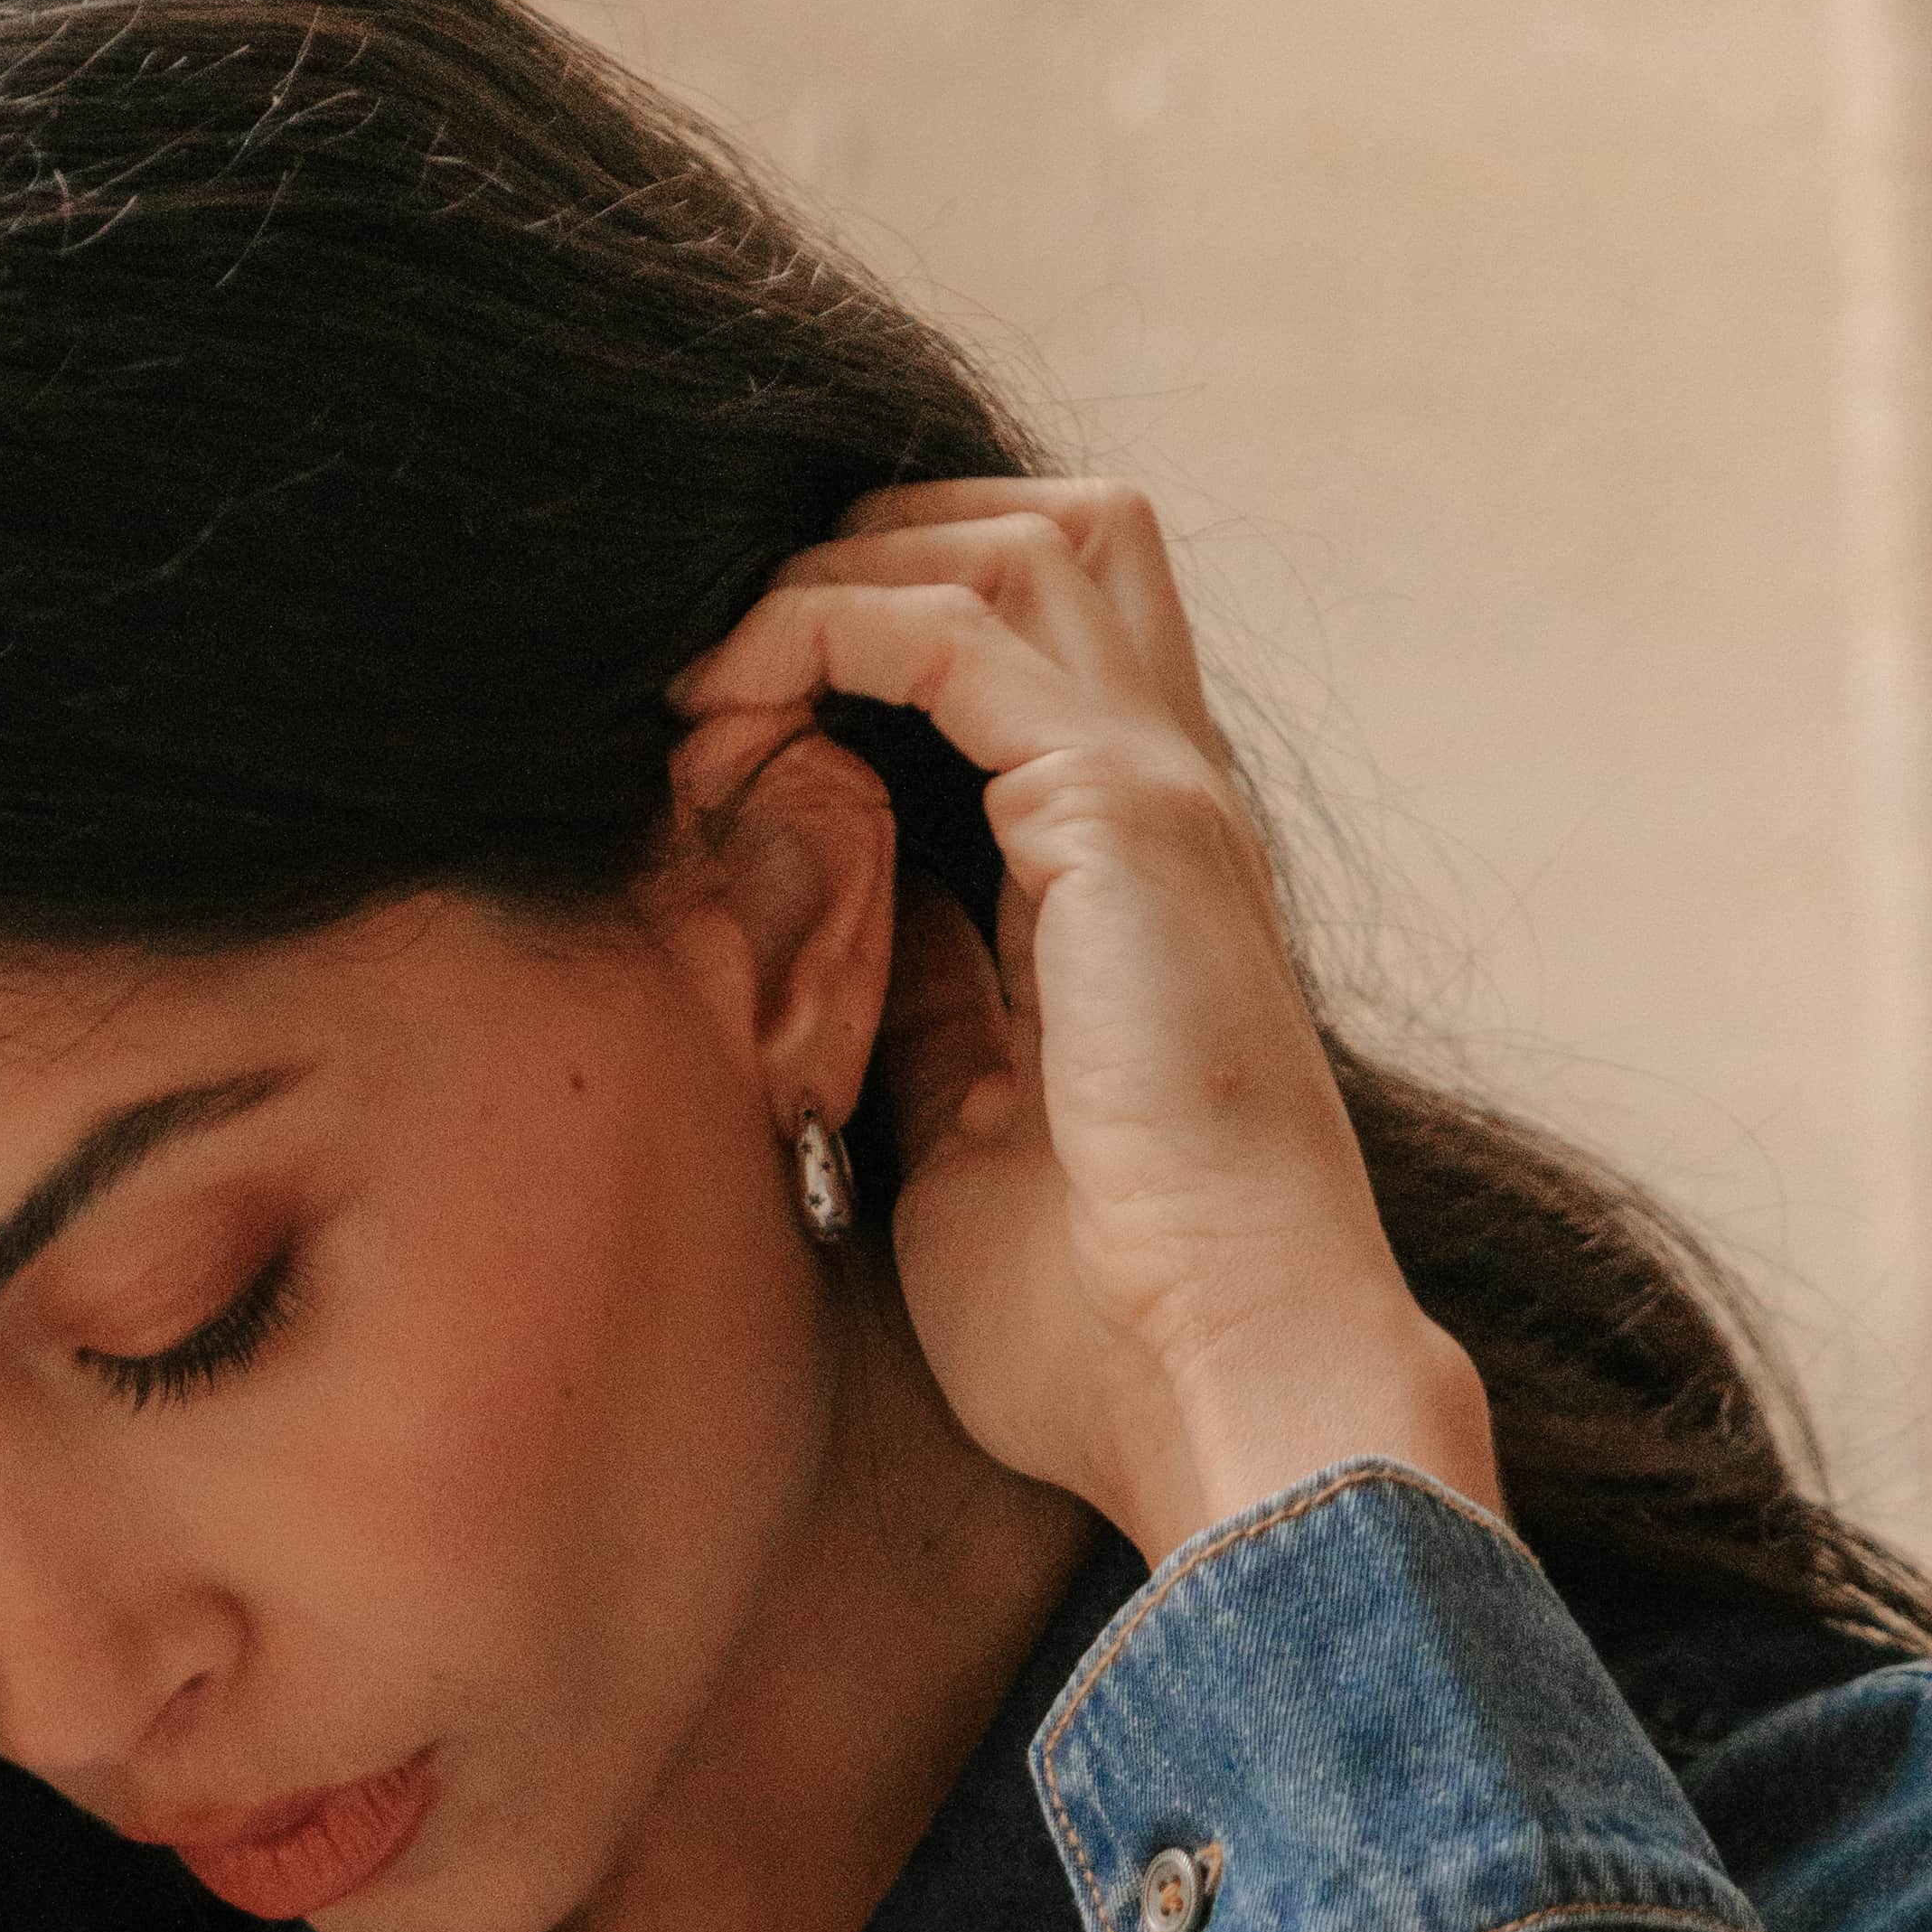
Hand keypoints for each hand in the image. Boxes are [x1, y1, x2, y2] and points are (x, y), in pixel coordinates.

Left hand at [670, 478, 1499, 1565]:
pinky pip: (953, 628)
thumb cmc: (1103, 1331)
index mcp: (1143, 878)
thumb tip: (854, 916)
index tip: (725, 733)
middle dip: (863, 556)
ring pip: (1008, 541)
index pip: (1029, 655)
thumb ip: (929, 1004)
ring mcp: (1162, 793)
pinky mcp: (1123, 813)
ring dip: (829, 581)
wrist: (1227, 1392)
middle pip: (1043, 538)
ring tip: (704, 683)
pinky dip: (821, 629)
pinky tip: (725, 708)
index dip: (876, 640)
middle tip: (715, 668)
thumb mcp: (964, 1136)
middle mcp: (1172, 803)